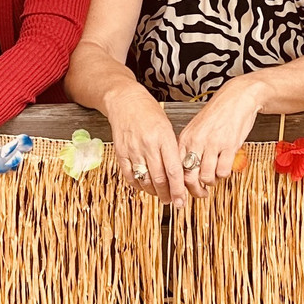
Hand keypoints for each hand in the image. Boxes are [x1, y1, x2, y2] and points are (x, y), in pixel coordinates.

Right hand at [106, 85, 186, 205]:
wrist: (124, 100)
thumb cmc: (149, 112)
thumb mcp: (167, 126)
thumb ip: (172, 148)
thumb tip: (180, 172)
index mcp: (164, 137)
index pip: (174, 170)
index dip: (179, 189)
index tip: (182, 201)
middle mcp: (148, 145)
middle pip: (159, 179)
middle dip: (168, 195)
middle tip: (173, 202)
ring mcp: (133, 150)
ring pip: (145, 180)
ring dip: (154, 192)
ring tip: (161, 196)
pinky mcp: (121, 153)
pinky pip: (130, 176)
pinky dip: (138, 185)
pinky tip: (145, 187)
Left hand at [176, 76, 265, 198]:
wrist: (238, 97)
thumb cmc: (218, 113)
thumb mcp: (197, 128)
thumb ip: (190, 147)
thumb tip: (185, 170)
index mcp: (186, 137)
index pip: (176, 168)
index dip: (179, 185)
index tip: (183, 193)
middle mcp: (197, 141)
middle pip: (189, 177)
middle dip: (195, 191)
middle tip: (201, 194)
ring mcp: (213, 144)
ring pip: (206, 177)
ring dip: (211, 182)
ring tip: (214, 178)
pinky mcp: (229, 145)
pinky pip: (223, 171)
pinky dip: (223, 175)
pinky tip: (224, 168)